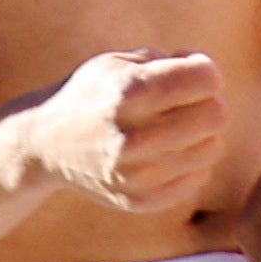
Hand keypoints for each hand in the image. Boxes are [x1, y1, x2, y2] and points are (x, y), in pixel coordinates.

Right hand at [23, 47, 229, 216]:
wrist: (44, 145)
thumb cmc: (90, 96)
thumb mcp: (117, 62)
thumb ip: (169, 62)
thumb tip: (209, 78)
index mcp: (129, 92)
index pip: (207, 78)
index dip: (203, 71)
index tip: (186, 73)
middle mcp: (133, 136)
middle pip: (216, 115)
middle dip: (206, 103)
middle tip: (184, 103)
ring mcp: (136, 173)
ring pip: (212, 147)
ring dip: (199, 135)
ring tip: (172, 128)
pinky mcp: (140, 199)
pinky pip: (198, 177)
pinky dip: (188, 162)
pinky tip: (164, 153)